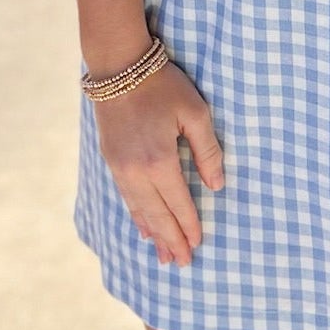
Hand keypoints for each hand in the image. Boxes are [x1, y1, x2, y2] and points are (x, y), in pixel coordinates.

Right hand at [92, 60, 224, 265]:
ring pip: (140, 209)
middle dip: (171, 239)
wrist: (118, 66)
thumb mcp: (194, 112)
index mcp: (160, 161)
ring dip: (153, 234)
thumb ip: (207, 150)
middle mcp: (137, 171)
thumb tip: (217, 185)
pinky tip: (142, 227)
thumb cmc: (162, 86)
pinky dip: (137, 215)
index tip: (199, 244)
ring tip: (163, 255)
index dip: (189, 225)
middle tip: (182, 263)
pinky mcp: (112, 160)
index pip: (178, 203)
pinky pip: (126, 197)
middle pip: (157, 215)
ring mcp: (121, 167)